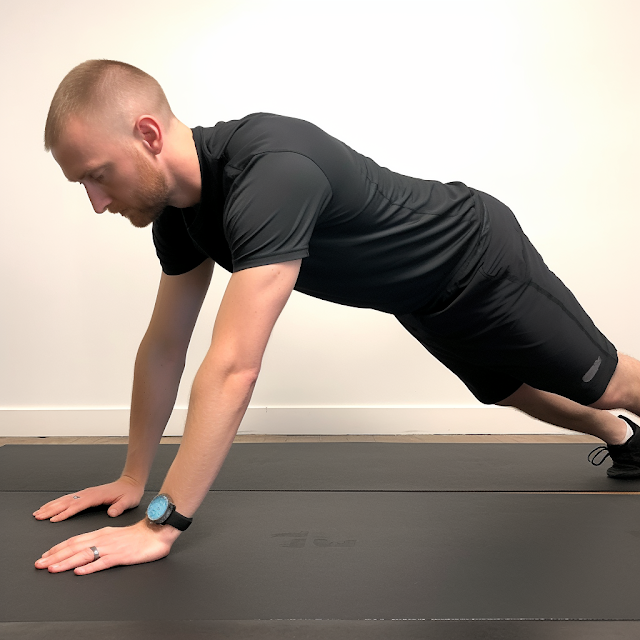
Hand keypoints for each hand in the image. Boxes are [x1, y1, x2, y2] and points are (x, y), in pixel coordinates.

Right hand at [33, 476, 144, 521]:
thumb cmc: (130, 493)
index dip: (65, 513)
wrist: (131, 483)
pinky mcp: (86, 495)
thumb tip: (112, 513)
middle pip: (66, 502)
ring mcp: (86, 493)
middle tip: (38, 516)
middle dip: (51, 509)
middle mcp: (89, 493)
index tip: (53, 519)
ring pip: (65, 500)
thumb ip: (120, 507)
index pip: (78, 506)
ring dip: (51, 506)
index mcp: (96, 496)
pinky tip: (50, 507)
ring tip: (38, 513)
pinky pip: (68, 499)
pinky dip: (57, 503)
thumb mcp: (128, 501)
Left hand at [34, 519, 179, 574]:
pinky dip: (90, 567)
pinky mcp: (121, 556)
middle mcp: (103, 539)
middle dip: (55, 556)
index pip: (75, 540)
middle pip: (75, 547)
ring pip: (84, 555)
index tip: (45, 555)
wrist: (157, 531)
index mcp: (102, 534)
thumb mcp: (115, 536)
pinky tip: (79, 572)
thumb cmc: (138, 536)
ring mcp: (112, 548)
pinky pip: (103, 562)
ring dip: (66, 562)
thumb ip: (100, 542)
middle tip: (39, 564)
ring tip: (52, 568)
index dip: (58, 548)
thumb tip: (85, 553)